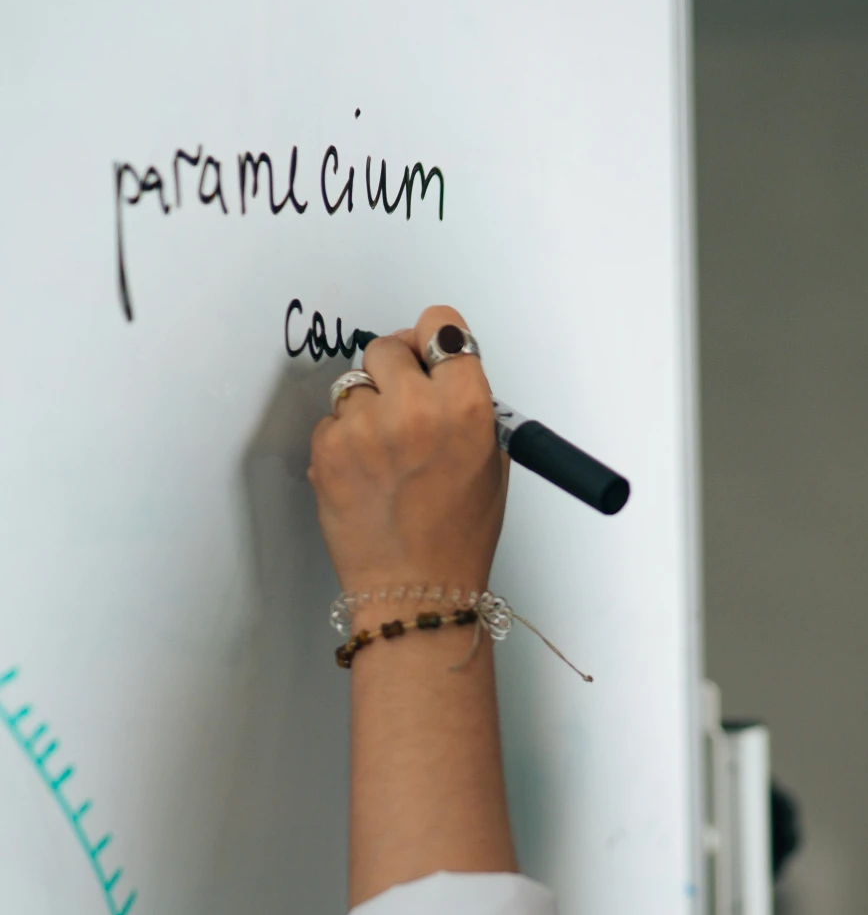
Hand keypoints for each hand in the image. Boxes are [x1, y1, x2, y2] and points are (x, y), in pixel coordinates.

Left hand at [308, 305, 508, 597]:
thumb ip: (468, 405)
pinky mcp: (328, 448)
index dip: (434, 342)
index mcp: (466, 407)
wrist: (415, 588)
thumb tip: (441, 367)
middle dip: (397, 371)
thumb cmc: (456, 536)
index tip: (430, 356)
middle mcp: (415, 409)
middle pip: (389, 345)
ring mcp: (366, 428)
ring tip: (386, 454)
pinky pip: (332, 420)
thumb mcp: (491, 462)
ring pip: (356, 384)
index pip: (441, 325)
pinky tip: (367, 474)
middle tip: (405, 407)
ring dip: (368, 408)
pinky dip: (346, 440)